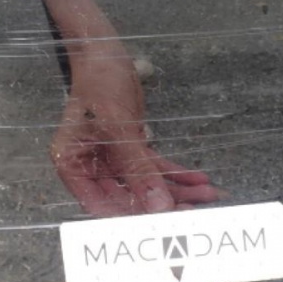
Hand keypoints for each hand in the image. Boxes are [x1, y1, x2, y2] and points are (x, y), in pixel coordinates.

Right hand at [42, 0, 220, 216]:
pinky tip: (201, 180)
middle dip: (164, 206)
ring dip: (178, 191)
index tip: (164, 230)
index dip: (132, 221)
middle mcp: (90, 169)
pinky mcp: (130, 149)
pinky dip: (177, 173)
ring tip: (209, 196)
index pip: (102, 207)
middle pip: (128, 199)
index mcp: (73, 166)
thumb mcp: (117, 125)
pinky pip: (155, 168)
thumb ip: (136, 168)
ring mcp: (110, 160)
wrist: (104, 52)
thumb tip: (158, 208)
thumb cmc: (99, 82)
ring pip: (146, 185)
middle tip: (196, 214)